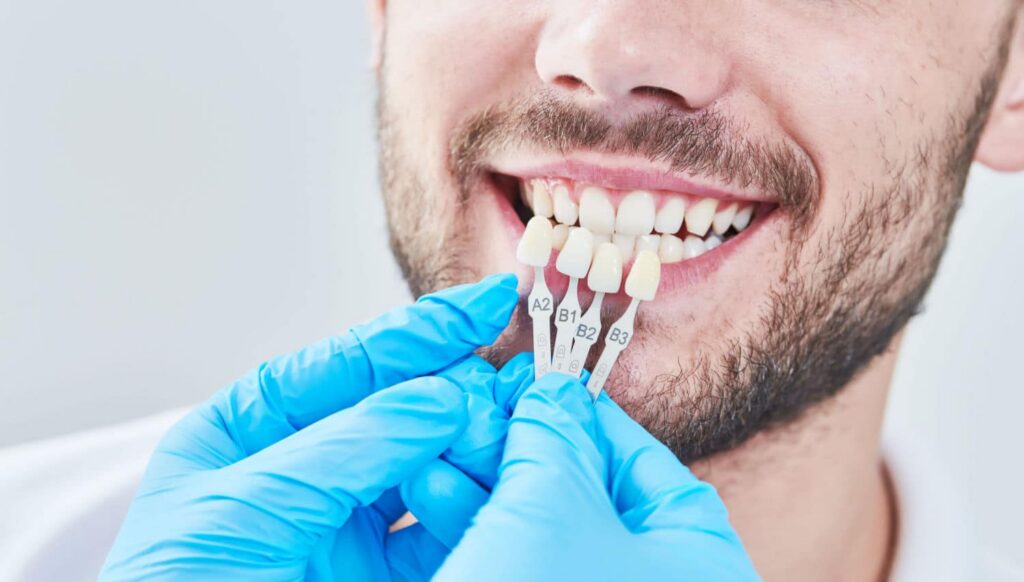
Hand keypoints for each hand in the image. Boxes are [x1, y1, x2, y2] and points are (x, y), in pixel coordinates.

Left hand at [99, 274, 518, 580]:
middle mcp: (303, 466)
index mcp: (252, 426)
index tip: (486, 305)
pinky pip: (434, 532)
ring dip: (467, 449)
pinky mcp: (372, 573)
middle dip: (452, 391)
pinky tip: (486, 491)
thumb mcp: (250, 503)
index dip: (420, 331)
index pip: (348, 363)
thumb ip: (348, 447)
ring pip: (424, 467)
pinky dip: (465, 511)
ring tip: (504, 433)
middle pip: (395, 409)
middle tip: (505, 381)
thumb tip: (439, 399)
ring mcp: (340, 520)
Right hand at [432, 373, 760, 580]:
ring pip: (544, 534)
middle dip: (522, 449)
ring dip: (485, 487)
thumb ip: (553, 438)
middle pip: (589, 496)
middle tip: (475, 411)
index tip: (536, 386)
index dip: (586, 416)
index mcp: (697, 563)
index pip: (647, 465)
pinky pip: (517, 566)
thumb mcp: (550, 511)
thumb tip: (549, 392)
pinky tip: (429, 491)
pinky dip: (477, 531)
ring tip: (435, 448)